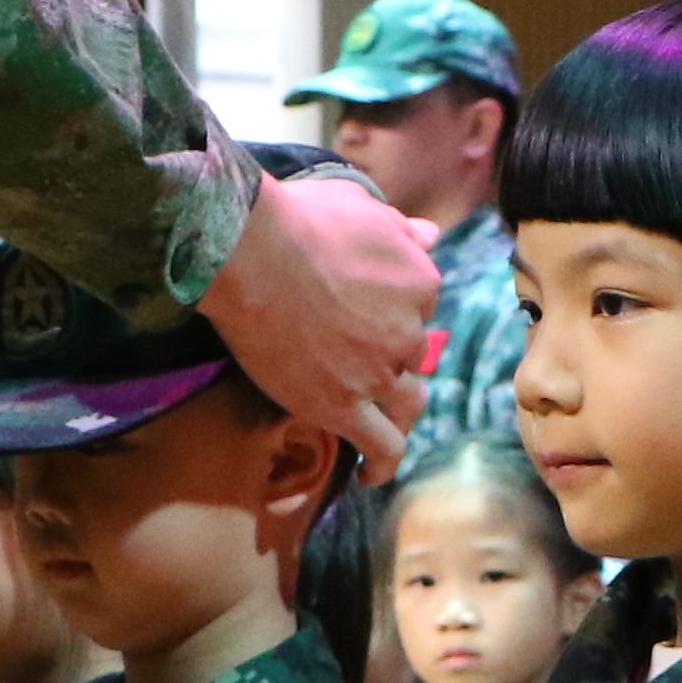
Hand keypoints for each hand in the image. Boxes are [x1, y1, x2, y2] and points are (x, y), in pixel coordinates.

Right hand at [199, 168, 437, 475]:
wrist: (251, 252)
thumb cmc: (301, 220)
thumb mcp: (364, 208)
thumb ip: (402, 229)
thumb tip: (430, 235)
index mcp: (422, 283)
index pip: (422, 305)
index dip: (395, 307)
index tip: (369, 308)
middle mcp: (409, 332)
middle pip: (413, 354)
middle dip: (394, 356)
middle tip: (360, 355)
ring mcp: (377, 374)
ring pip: (408, 404)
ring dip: (398, 409)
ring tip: (382, 418)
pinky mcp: (342, 406)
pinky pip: (381, 446)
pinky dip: (382, 465)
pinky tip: (370, 474)